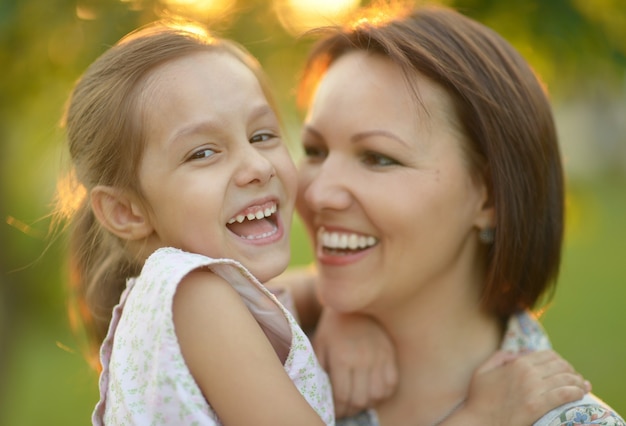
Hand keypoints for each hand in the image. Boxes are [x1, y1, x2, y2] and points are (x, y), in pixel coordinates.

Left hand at [313, 309, 398, 417]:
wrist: (353, 306)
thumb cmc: (332, 328)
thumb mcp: (319, 345)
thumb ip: (320, 370)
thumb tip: (321, 394)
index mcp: (342, 357)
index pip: (342, 396)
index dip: (337, 409)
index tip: (333, 411)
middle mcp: (363, 359)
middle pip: (360, 399)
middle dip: (350, 410)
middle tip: (344, 409)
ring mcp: (379, 356)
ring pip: (377, 395)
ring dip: (367, 403)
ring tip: (357, 400)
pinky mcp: (390, 354)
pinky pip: (391, 383)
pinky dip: (383, 393)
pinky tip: (372, 390)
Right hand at [451, 350, 589, 425]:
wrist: (477, 421)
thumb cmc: (478, 398)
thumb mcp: (483, 370)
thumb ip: (500, 357)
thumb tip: (518, 354)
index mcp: (517, 363)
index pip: (549, 355)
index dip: (560, 361)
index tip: (564, 369)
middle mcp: (528, 373)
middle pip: (561, 366)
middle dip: (571, 371)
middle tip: (575, 379)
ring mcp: (533, 390)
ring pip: (566, 379)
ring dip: (578, 382)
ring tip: (582, 387)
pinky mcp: (537, 406)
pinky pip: (564, 395)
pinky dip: (576, 393)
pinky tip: (580, 394)